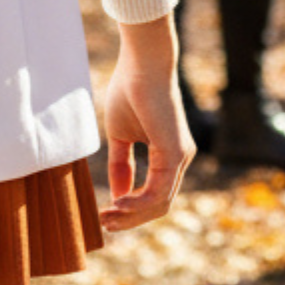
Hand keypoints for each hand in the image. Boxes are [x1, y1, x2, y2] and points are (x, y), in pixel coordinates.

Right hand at [100, 17, 193, 232]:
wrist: (142, 62)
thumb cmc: (130, 89)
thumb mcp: (120, 135)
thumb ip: (121, 164)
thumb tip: (118, 195)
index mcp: (169, 154)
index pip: (154, 194)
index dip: (129, 208)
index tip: (104, 212)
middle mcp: (180, 158)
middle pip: (158, 205)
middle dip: (130, 218)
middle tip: (104, 222)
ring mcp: (181, 157)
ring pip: (160, 204)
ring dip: (132, 215)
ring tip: (108, 216)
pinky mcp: (175, 153)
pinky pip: (159, 191)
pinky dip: (138, 203)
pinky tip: (119, 203)